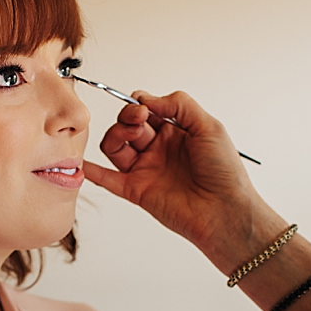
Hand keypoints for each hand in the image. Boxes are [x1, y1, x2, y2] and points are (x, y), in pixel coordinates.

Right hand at [82, 88, 271, 272]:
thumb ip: (178, 104)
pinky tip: (84, 164)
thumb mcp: (209, 126)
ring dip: (116, 135)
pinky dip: (94, 171)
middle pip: (127, 126)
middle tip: (139, 119)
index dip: (139, 103)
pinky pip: (109, 180)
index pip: (145, 109)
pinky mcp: (138, 191)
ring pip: (115, 147)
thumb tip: (146, 99)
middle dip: (128, 116)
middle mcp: (159, 150)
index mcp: (176, 132)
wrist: (226, 211)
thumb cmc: (225, 172)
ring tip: (130, 135)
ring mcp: (147, 170)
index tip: (145, 106)